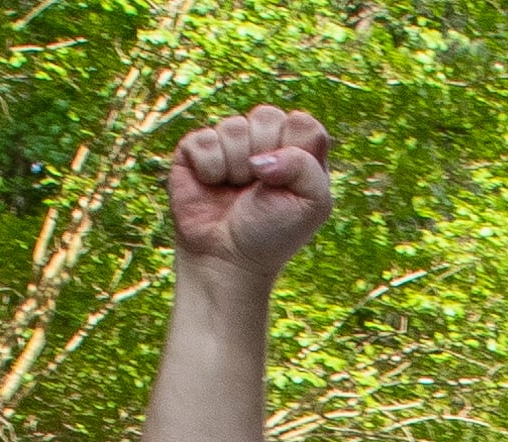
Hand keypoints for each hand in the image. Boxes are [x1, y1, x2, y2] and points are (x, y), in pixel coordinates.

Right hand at [165, 105, 332, 272]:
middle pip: (267, 115)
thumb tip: (261, 157)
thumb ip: (306, 166)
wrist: (228, 260)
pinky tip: (213, 186)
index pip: (302, 122)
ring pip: (234, 126)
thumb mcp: (312, 204)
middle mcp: (263, 141)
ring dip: (237, 167)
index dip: (296, 149)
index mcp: (297, 150)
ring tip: (237, 190)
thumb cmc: (274, 234)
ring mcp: (228, 143)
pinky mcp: (195, 149)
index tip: (289, 182)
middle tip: (261, 187)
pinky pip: (203, 139)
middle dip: (265, 155)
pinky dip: (211, 169)